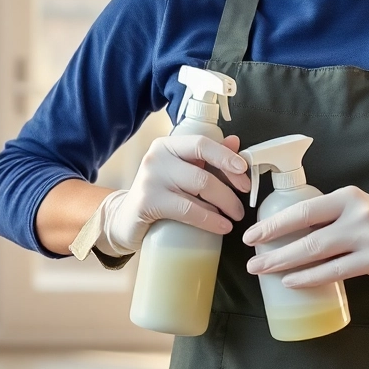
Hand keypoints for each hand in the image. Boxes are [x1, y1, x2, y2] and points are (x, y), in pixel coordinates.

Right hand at [97, 134, 250, 255]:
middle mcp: (157, 157)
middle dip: (229, 189)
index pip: (202, 143)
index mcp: (168, 145)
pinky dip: (209, 219)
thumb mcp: (182, 171)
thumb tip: (235, 142)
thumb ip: (207, 156)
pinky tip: (221, 226)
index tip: (243, 170)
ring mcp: (150, 179)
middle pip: (203, 171)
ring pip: (198, 188)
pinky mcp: (147, 202)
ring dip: (224, 204)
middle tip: (241, 204)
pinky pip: (187, 210)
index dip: (226, 156)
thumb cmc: (159, 193)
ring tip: (234, 216)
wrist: (125, 218)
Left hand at [242, 185, 368, 287]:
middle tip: (252, 262)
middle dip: (274, 249)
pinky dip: (311, 278)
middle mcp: (357, 212)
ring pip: (318, 253)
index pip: (302, 209)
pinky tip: (293, 282)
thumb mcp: (353, 209)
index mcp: (346, 195)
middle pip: (306, 234)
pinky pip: (336, 272)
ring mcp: (368, 236)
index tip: (250, 236)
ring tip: (265, 272)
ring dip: (286, 265)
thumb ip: (327, 216)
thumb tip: (284, 233)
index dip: (274, 224)